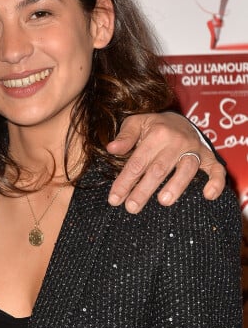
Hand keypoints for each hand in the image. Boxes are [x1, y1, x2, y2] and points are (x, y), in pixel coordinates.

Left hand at [106, 112, 225, 213]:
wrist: (180, 120)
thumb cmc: (153, 126)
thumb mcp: (136, 123)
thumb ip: (124, 136)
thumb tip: (111, 149)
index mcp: (157, 134)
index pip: (137, 162)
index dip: (125, 181)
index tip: (114, 199)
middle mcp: (177, 142)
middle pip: (159, 169)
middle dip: (144, 190)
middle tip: (131, 208)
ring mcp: (194, 150)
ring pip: (186, 170)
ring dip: (175, 187)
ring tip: (163, 202)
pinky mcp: (209, 157)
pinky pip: (216, 170)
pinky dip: (215, 182)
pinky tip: (208, 196)